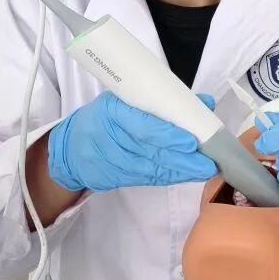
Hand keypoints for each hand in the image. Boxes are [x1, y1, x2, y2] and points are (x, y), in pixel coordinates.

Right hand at [48, 92, 216, 192]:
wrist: (70, 146)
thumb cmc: (105, 117)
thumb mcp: (126, 100)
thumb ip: (163, 103)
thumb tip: (203, 102)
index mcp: (111, 109)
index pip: (142, 126)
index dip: (167, 136)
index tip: (191, 142)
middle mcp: (107, 135)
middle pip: (149, 151)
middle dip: (181, 159)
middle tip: (208, 163)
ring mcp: (107, 160)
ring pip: (148, 169)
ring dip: (178, 172)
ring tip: (202, 171)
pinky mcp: (110, 177)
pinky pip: (144, 179)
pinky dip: (166, 178)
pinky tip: (183, 176)